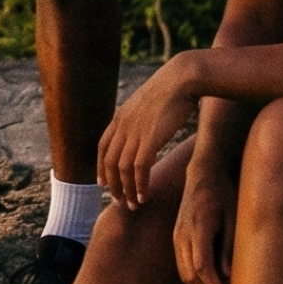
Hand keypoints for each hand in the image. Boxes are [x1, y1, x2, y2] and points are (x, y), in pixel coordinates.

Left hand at [102, 52, 201, 212]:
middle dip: (112, 185)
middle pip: (109, 162)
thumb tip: (145, 127)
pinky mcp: (149, 139)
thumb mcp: (148, 102)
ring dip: (126, 190)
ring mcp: (134, 133)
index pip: (103, 147)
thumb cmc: (172, 89)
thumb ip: (141, 117)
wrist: (181, 79)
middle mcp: (123, 126)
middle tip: (119, 201)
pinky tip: (144, 196)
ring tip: (134, 205)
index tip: (102, 183)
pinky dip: (139, 185)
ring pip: (122, 169)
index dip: (101, 167)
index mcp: (120, 116)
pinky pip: (138, 169)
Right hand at [173, 151, 238, 283]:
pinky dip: (195, 280)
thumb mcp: (233, 216)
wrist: (203, 173)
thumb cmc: (224, 193)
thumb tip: (229, 276)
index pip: (203, 266)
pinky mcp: (177, 237)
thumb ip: (229, 245)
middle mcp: (183, 234)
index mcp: (199, 227)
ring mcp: (177, 235)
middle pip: (191, 274)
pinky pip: (183, 265)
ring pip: (185, 272)